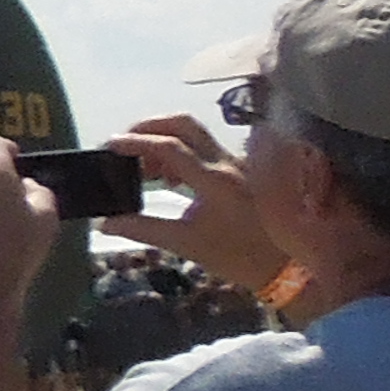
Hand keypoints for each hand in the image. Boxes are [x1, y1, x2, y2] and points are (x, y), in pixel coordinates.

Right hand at [103, 114, 281, 293]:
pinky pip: (206, 148)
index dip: (136, 142)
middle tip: (126, 142)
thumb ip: (143, 229)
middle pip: (185, 124)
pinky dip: (181, 152)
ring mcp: (238, 163)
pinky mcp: (242, 169)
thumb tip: (104, 224)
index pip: (170, 147)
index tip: (110, 145)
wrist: (285, 267)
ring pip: (196, 133)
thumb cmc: (237, 257)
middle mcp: (228, 164)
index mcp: (215, 181)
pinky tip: (169, 176)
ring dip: (165, 139)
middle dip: (150, 126)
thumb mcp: (186, 244)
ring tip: (145, 166)